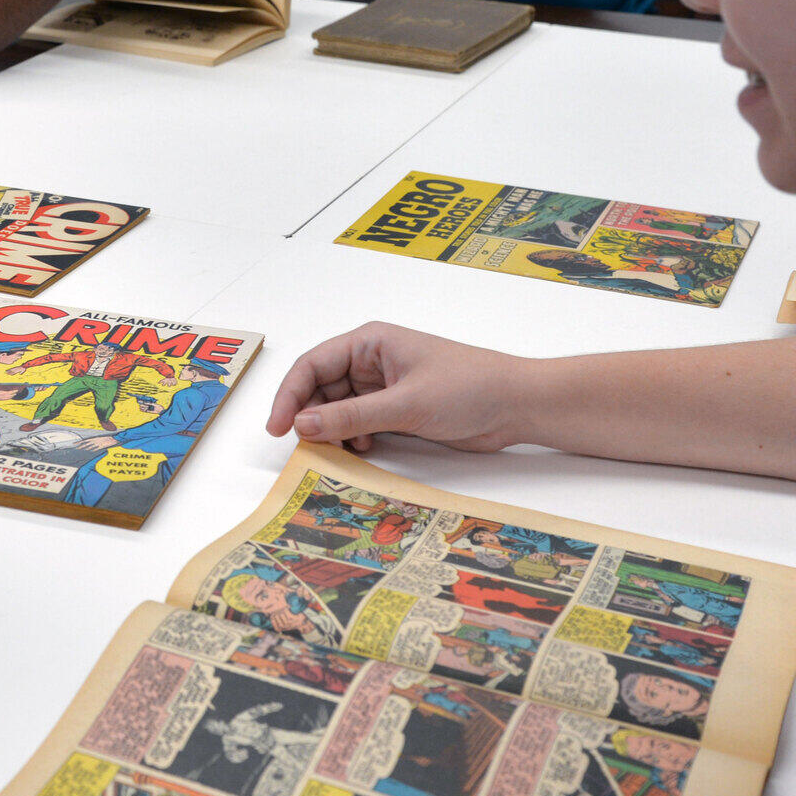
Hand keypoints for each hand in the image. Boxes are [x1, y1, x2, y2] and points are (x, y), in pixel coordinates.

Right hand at [266, 322, 524, 452]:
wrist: (516, 405)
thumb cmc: (468, 388)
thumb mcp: (405, 404)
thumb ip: (351, 416)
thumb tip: (302, 426)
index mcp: (369, 342)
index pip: (312, 365)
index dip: (290, 396)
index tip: (278, 428)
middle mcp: (371, 360)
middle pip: (321, 389)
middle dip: (312, 418)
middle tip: (307, 449)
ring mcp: (384, 386)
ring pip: (338, 410)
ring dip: (334, 432)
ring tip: (340, 452)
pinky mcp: (397, 409)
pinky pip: (359, 423)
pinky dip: (354, 438)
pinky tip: (365, 450)